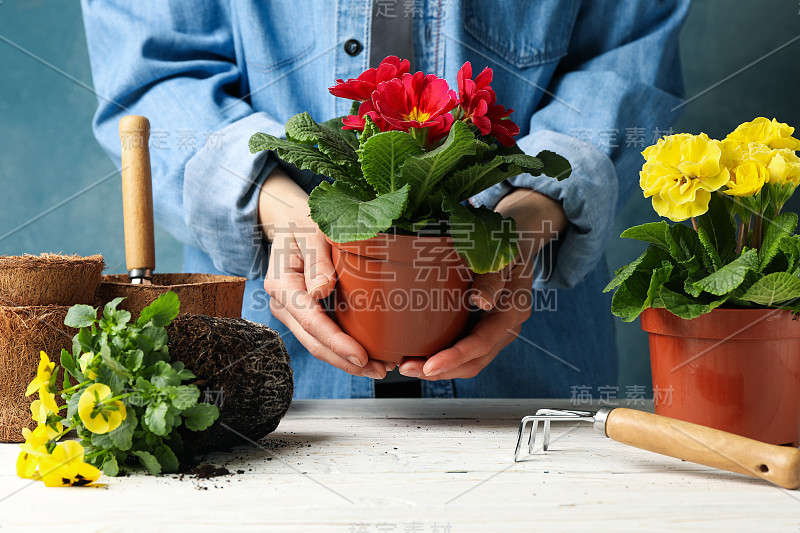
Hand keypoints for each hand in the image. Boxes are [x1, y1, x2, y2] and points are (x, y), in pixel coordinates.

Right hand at [258, 169, 390, 378]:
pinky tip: (368, 356)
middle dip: (346, 361)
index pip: (312, 321)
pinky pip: (322, 337)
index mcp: (281, 284)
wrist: (291, 222)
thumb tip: (322, 291)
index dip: (337, 343)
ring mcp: (291, 312)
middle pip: (314, 342)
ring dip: (346, 361)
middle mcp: (282, 304)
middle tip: (380, 371)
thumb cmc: (304, 222)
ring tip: (380, 368)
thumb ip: (317, 260)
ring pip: (318, 345)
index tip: (361, 357)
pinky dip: (343, 348)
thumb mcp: (313, 231)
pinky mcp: (303, 314)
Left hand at [397, 189, 567, 379]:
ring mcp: (498, 332)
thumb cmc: (505, 245)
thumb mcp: (500, 253)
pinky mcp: (485, 330)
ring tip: (409, 366)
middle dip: (442, 370)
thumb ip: (492, 277)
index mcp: (513, 309)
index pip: (483, 343)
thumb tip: (482, 302)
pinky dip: (444, 358)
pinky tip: (421, 357)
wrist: (516, 243)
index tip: (430, 365)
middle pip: (475, 361)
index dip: (455, 357)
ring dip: (441, 369)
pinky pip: (466, 353)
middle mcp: (508, 327)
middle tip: (408, 368)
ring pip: (471, 363)